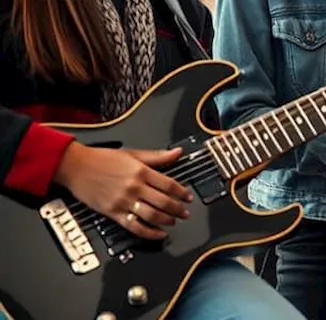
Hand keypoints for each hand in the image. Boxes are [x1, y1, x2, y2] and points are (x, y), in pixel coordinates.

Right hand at [53, 143, 192, 240]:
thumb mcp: (132, 153)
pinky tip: (158, 234)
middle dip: (178, 209)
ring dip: (167, 221)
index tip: (188, 197)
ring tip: (174, 222)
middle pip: (164, 202)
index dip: (182, 192)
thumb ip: (157, 156)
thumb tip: (177, 152)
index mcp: (141, 171)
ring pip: (152, 215)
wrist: (75, 167)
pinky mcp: (113, 213)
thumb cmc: (101, 159)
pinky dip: (149, 233)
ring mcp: (123, 201)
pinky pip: (134, 226)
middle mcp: (134, 187)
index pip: (169, 185)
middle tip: (185, 212)